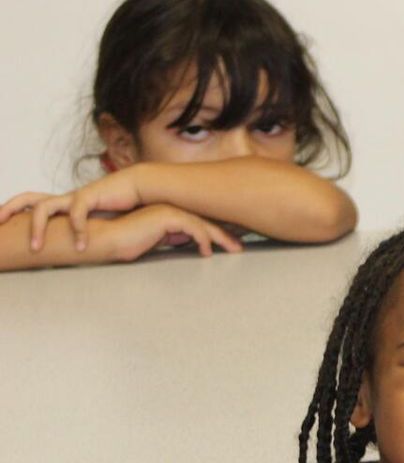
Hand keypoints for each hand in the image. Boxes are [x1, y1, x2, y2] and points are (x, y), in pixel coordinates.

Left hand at [0, 166, 149, 251]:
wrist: (142, 188)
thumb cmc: (123, 206)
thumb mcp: (99, 223)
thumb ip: (87, 234)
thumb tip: (79, 253)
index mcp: (63, 203)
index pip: (31, 203)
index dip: (14, 211)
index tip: (1, 223)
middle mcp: (63, 198)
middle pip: (27, 198)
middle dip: (9, 209)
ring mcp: (74, 196)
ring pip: (42, 207)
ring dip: (36, 228)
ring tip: (36, 248)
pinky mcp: (88, 196)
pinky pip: (75, 214)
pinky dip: (77, 231)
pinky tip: (81, 247)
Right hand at [95, 203, 241, 261]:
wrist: (105, 239)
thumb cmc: (125, 242)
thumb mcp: (156, 241)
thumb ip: (172, 238)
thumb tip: (191, 242)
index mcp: (170, 214)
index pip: (200, 222)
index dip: (217, 232)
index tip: (231, 243)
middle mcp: (172, 209)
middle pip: (206, 221)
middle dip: (225, 234)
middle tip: (239, 247)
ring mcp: (169, 210)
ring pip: (203, 224)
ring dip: (221, 238)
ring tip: (234, 250)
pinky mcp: (166, 216)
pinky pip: (193, 228)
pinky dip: (203, 240)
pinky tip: (206, 253)